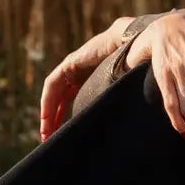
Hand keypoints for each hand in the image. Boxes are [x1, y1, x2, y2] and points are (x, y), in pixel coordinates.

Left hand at [39, 16, 137, 139]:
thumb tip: (120, 133)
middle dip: (55, 121)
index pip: (75, 104)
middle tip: (52, 140)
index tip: (65, 139)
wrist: (136, 43)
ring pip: (55, 94)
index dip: (68, 121)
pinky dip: (47, 100)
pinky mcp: (70, 63)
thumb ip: (113, 106)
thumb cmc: (137, 66)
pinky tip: (46, 116)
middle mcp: (82, 75)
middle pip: (62, 101)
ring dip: (48, 114)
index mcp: (94, 82)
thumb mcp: (121, 93)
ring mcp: (74, 67)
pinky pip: (53, 83)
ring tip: (47, 134)